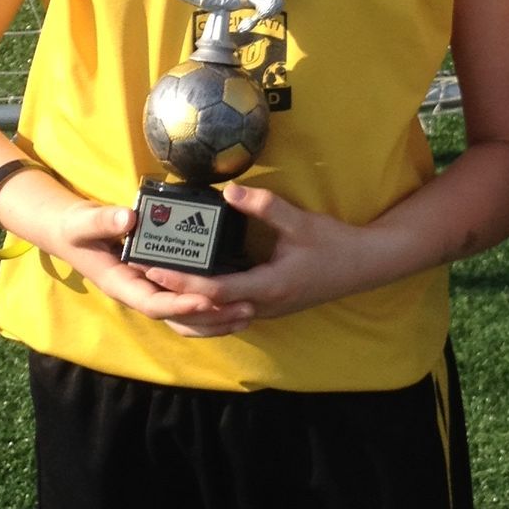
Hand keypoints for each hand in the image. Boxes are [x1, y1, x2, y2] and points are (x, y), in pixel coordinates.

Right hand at [54, 201, 257, 338]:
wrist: (71, 236)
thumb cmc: (77, 229)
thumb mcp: (85, 222)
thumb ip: (104, 221)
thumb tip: (129, 218)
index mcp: (122, 284)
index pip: (155, 304)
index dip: (181, 304)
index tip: (208, 299)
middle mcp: (139, 294)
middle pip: (177, 319)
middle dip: (211, 318)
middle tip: (245, 310)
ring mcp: (151, 292)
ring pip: (185, 319)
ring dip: (216, 320)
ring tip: (248, 314)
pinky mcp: (161, 286)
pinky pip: (186, 307)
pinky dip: (210, 311)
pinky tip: (235, 305)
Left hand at [159, 181, 373, 321]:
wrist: (364, 266)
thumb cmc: (333, 244)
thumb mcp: (300, 221)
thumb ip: (265, 207)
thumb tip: (230, 192)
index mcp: (270, 286)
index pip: (216, 291)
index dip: (184, 283)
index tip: (157, 270)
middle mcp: (264, 305)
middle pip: (210, 309)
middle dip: (175, 295)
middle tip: (144, 276)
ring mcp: (266, 310)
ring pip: (218, 316)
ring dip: (187, 304)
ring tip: (158, 284)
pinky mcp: (268, 306)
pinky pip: (229, 312)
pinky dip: (206, 304)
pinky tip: (190, 290)